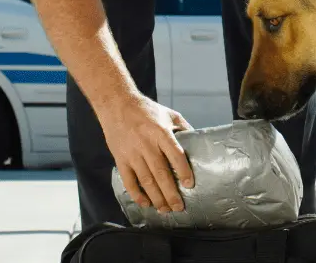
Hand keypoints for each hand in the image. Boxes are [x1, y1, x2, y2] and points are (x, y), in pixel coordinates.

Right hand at [99, 95, 194, 213]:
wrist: (117, 105)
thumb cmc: (146, 110)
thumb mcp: (169, 114)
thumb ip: (184, 127)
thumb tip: (198, 141)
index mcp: (161, 132)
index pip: (175, 155)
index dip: (183, 171)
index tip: (189, 185)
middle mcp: (147, 144)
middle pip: (161, 173)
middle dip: (171, 193)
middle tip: (179, 207)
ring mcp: (132, 153)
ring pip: (146, 180)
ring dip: (156, 197)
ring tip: (165, 209)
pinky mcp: (120, 158)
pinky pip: (129, 180)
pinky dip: (137, 194)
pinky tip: (146, 203)